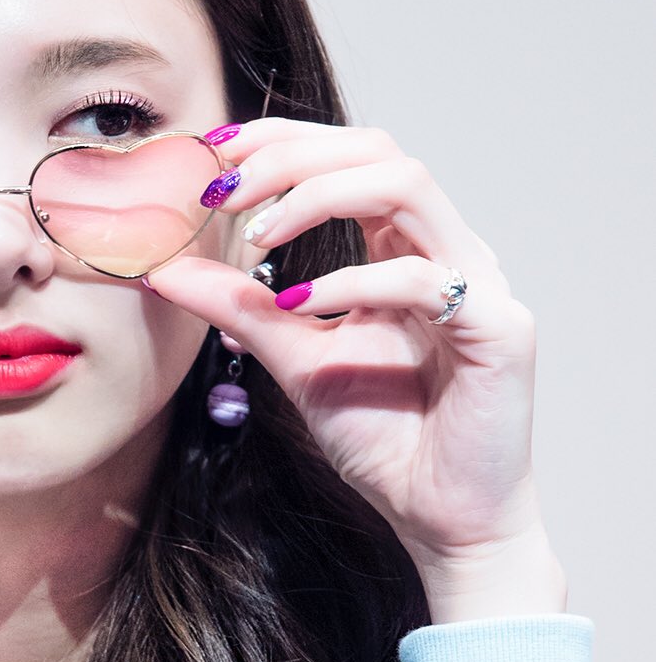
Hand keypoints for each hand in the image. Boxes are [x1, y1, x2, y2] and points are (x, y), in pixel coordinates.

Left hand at [146, 118, 565, 609]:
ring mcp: (480, 283)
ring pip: (406, 185)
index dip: (281, 141)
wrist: (443, 519)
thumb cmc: (385, 438)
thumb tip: (161, 267)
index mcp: (406, 245)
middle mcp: (449, 249)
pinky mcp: (501, 329)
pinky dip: (350, 282)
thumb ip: (237, 307)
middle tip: (222, 193)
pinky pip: (423, 280)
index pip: (349, 155)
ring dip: (319, 197)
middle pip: (377, 150)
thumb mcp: (292, 357)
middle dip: (290, 158)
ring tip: (258, 238)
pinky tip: (298, 304)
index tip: (212, 157)